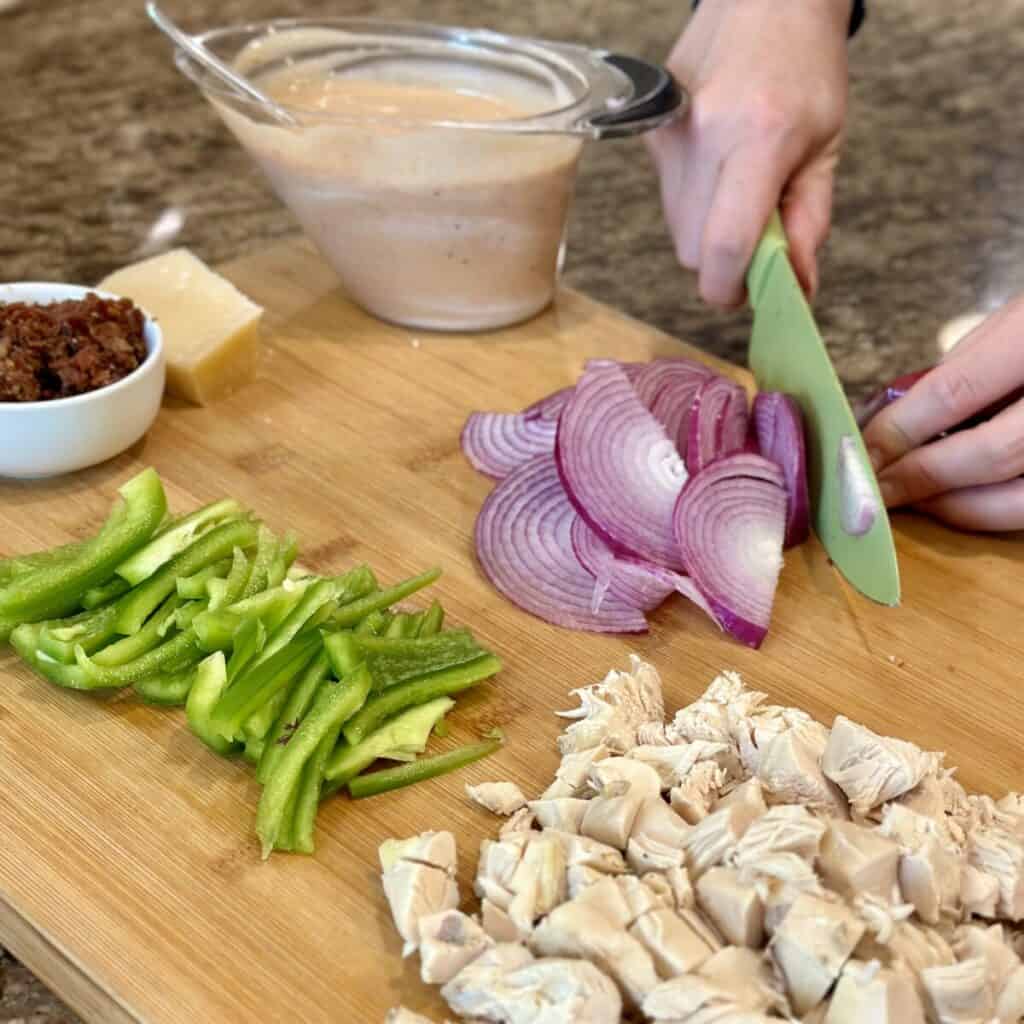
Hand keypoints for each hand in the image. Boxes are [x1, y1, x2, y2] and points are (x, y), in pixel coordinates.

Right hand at [646, 0, 850, 307]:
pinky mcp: (650, 137)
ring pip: (677, 231)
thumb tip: (796, 289)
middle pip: (693, 250)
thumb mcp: (826, 146)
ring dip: (707, 231)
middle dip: (722, 260)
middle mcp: (704, 140)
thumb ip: (810, 223)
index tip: (745, 294)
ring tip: (737, 188)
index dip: (729, 288)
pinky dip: (693, 201)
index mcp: (760, 139)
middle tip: (755, 236)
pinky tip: (715, 162)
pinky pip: (668, 200)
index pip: (724, 245)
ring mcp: (669, 138)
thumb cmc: (806, 68)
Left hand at [862, 296, 1023, 530]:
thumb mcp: (1012, 321)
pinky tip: (958, 500)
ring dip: (953, 507)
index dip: (898, 431)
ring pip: (1018, 501)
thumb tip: (890, 420)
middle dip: (919, 478)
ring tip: (911, 498)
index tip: (857, 454)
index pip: (955, 392)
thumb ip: (957, 370)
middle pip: (990, 454)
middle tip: (871, 490)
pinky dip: (991, 512)